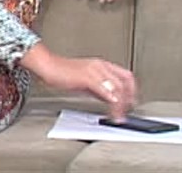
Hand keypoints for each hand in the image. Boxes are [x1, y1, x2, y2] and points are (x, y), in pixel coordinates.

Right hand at [22, 45, 136, 120]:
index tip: (131, 103)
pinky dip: (111, 100)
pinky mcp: (87, 76)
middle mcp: (101, 65)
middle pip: (125, 80)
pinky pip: (104, 89)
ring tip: (118, 115)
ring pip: (117, 86)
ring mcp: (95, 70)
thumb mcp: (86, 81)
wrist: (49, 66)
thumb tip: (111, 99)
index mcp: (102, 65)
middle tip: (127, 111)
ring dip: (120, 104)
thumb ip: (99, 89)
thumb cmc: (63, 73)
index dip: (131, 91)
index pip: (125, 76)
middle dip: (129, 98)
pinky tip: (111, 108)